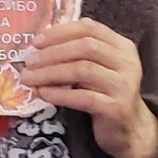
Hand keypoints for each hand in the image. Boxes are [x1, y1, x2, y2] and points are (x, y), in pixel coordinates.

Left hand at [20, 18, 157, 157]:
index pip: (89, 28)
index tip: (36, 41)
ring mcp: (124, 85)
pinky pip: (84, 97)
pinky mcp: (116, 108)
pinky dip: (60, 94)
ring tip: (29, 78)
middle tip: (29, 61)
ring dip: (51, 73)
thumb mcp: (97, 68)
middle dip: (52, 53)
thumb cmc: (106, 94)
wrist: (128, 129)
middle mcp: (127, 62)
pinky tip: (44, 94)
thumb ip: (77, 53)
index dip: (60, 32)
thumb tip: (38, 46)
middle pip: (86, 47)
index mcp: (122, 46)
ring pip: (83, 70)